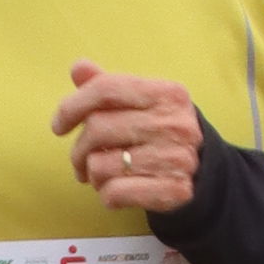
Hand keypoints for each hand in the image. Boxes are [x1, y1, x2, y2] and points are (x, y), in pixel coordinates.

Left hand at [52, 65, 206, 218]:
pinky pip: (114, 194)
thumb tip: (78, 68)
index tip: (58, 126)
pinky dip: (106, 196)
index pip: (106, 90)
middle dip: (78, 150)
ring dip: (93, 175)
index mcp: (167, 94)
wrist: (204, 173)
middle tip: (80, 161)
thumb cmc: (160, 134)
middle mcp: (175, 123)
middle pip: (98, 128)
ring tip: (103, 175)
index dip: (72, 106)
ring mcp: (177, 158)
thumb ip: (109, 88)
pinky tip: (116, 191)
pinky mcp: (174, 190)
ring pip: (101, 165)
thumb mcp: (141, 104)